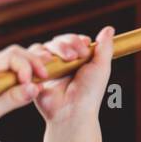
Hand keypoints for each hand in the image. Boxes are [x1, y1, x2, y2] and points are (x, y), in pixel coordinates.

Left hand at [0, 45, 51, 141]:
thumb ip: (12, 99)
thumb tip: (36, 88)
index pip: (11, 55)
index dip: (27, 64)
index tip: (33, 82)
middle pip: (17, 54)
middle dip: (34, 62)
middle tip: (46, 77)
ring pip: (18, 61)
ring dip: (32, 67)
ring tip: (45, 79)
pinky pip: (15, 72)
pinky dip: (27, 76)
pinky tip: (35, 86)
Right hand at [35, 27, 115, 141]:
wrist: (71, 113)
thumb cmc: (89, 93)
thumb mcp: (101, 67)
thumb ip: (105, 47)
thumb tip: (109, 28)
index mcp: (79, 60)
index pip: (74, 40)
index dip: (77, 40)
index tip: (84, 46)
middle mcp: (63, 63)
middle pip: (59, 41)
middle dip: (67, 44)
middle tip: (75, 57)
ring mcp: (49, 69)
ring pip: (46, 47)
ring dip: (56, 48)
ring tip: (66, 61)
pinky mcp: (35, 75)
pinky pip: (31, 58)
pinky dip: (38, 57)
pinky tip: (48, 63)